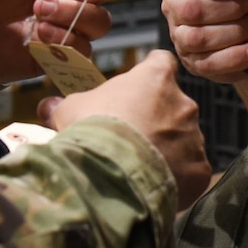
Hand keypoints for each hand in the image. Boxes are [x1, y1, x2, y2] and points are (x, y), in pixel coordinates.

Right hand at [48, 51, 210, 207]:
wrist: (113, 174)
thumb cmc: (92, 131)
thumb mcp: (69, 111)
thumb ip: (64, 105)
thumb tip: (47, 105)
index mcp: (155, 78)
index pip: (161, 63)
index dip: (150, 75)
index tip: (139, 87)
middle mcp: (183, 103)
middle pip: (174, 105)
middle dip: (157, 119)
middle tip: (131, 137)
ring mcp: (194, 137)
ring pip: (183, 140)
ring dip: (167, 149)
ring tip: (139, 166)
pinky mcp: (200, 169)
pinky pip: (189, 170)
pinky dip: (176, 177)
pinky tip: (152, 184)